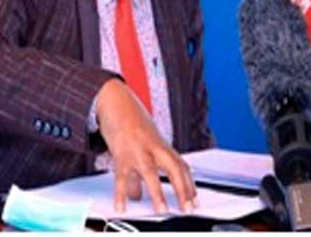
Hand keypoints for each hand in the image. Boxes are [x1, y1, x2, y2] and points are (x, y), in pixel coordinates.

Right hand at [95, 78, 196, 213]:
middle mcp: (153, 147)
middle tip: (188, 208)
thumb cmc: (131, 122)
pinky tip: (122, 207)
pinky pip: (121, 176)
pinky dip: (121, 194)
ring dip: (157, 193)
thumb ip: (142, 168)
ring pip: (150, 172)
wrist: (116, 100)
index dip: (189, 184)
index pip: (181, 165)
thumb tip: (138, 193)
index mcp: (161, 145)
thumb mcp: (141, 143)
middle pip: (174, 167)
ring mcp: (138, 149)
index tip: (194, 200)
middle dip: (183, 189)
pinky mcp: (121, 152)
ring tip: (162, 210)